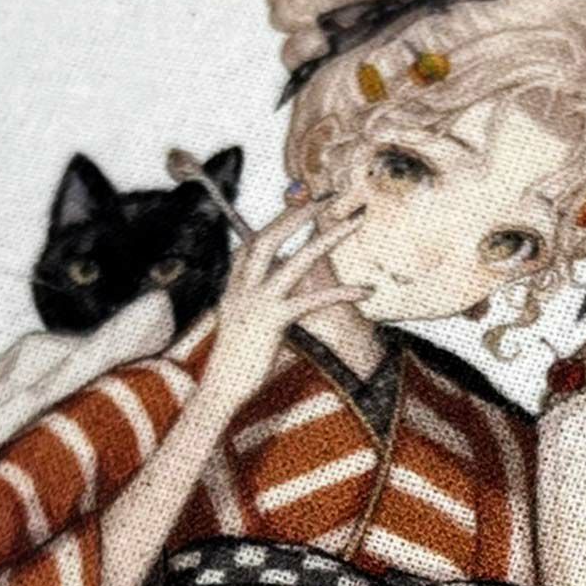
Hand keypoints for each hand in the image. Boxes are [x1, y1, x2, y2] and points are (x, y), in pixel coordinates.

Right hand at [199, 200, 369, 405]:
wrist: (220, 388)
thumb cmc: (234, 364)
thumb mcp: (241, 328)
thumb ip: (259, 309)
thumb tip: (276, 302)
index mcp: (234, 287)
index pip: (251, 246)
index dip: (273, 224)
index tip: (295, 207)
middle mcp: (243, 288)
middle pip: (268, 237)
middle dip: (297, 214)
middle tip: (326, 197)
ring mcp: (257, 302)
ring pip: (295, 260)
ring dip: (327, 237)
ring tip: (354, 222)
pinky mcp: (273, 321)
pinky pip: (313, 301)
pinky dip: (341, 294)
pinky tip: (366, 290)